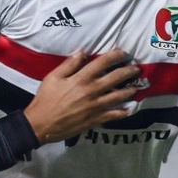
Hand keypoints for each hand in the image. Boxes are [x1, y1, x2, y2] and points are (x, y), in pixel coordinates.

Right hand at [23, 50, 139, 143]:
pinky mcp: (95, 119)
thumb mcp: (53, 78)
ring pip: (118, 96)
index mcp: (81, 78)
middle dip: (128, 71)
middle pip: (116, 78)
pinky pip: (113, 115)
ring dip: (129, 90)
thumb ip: (68, 65)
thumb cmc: (46, 99)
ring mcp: (96, 106)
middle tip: (135, 68)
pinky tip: (128, 110)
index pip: (103, 63)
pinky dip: (122, 113)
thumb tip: (82, 53)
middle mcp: (92, 91)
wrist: (42, 124)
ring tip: (135, 86)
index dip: (115, 56)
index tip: (122, 53)